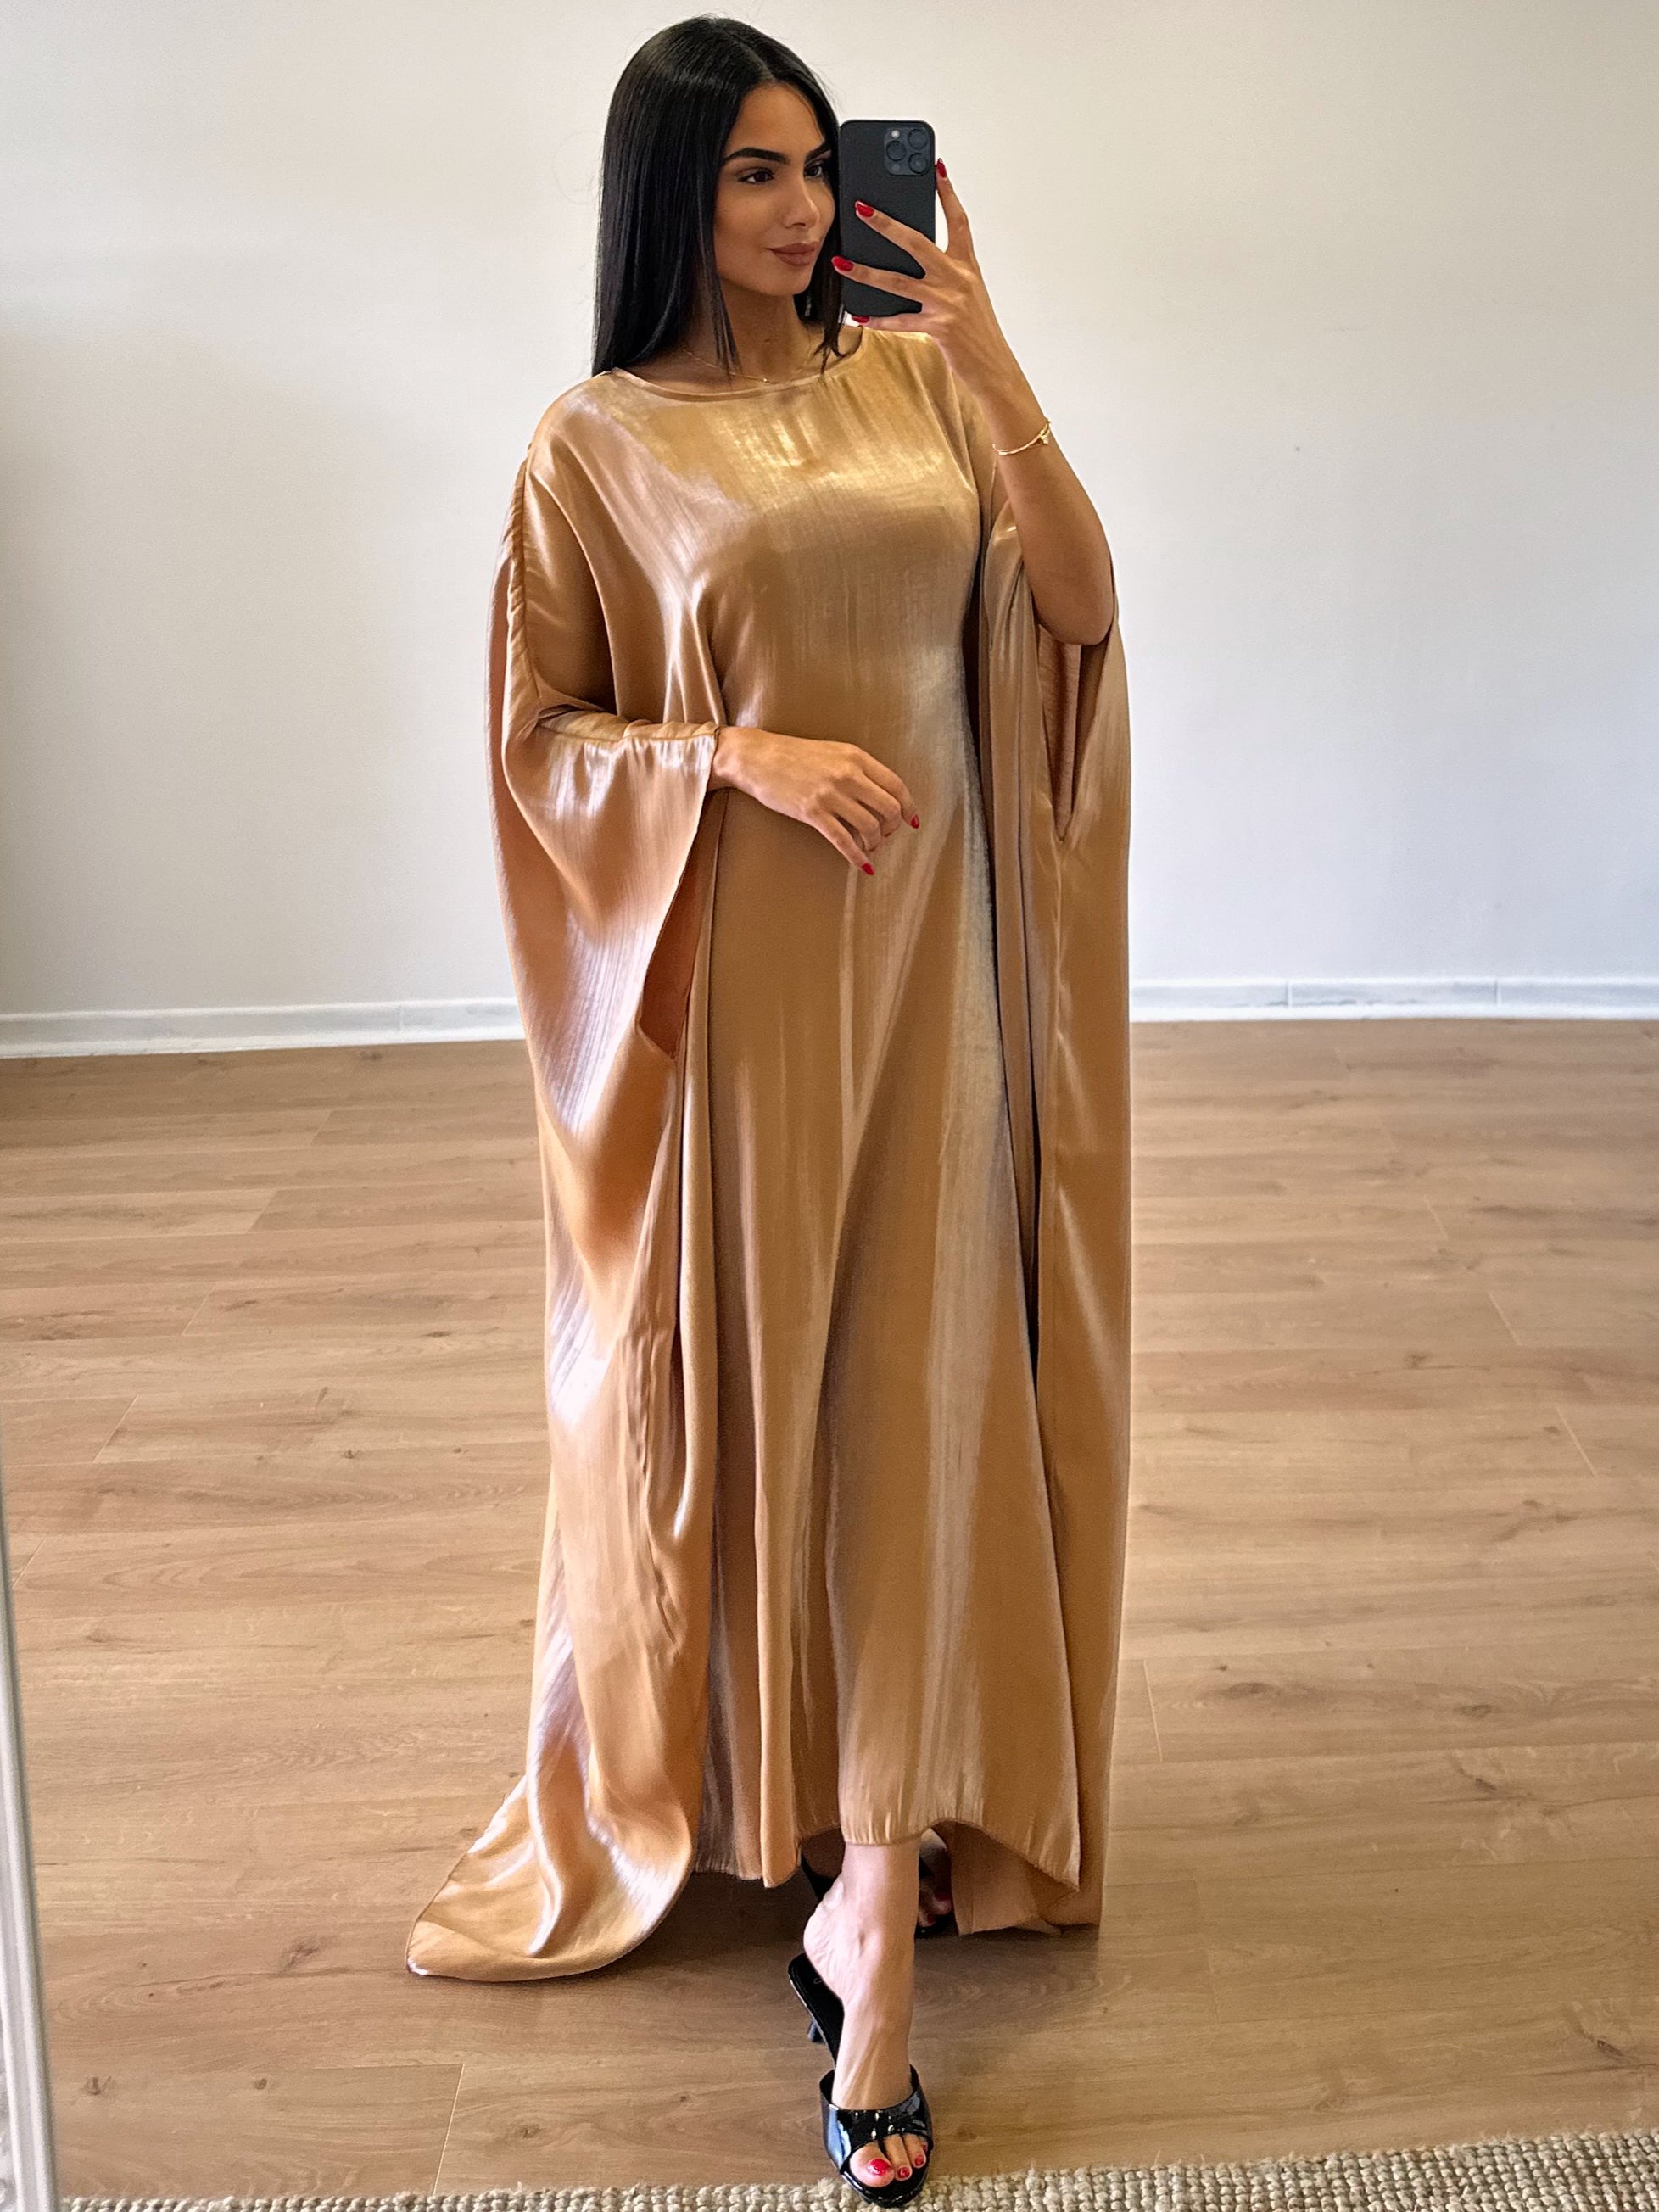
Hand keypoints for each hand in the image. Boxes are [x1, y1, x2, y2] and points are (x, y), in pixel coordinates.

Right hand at [710, 725, 918, 872]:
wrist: (757, 757)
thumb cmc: (793, 755)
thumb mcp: (833, 752)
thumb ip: (857, 769)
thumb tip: (879, 795)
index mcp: (856, 757)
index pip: (896, 786)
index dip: (909, 807)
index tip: (912, 821)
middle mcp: (847, 774)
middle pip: (888, 809)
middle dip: (892, 828)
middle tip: (886, 835)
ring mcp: (830, 794)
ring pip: (869, 827)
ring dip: (875, 843)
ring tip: (870, 848)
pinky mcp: (812, 812)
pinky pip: (844, 840)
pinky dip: (858, 857)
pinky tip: (863, 866)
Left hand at [830, 160, 1017, 395]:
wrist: (994, 366)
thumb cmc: (977, 330)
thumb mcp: (968, 293)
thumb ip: (945, 273)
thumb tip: (910, 258)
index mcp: (967, 266)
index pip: (959, 221)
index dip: (948, 193)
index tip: (936, 167)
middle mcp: (958, 279)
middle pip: (917, 243)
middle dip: (886, 224)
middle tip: (862, 209)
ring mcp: (947, 302)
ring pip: (898, 282)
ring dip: (866, 272)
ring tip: (841, 262)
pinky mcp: (939, 327)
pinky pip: (900, 321)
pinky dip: (878, 319)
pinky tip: (858, 315)